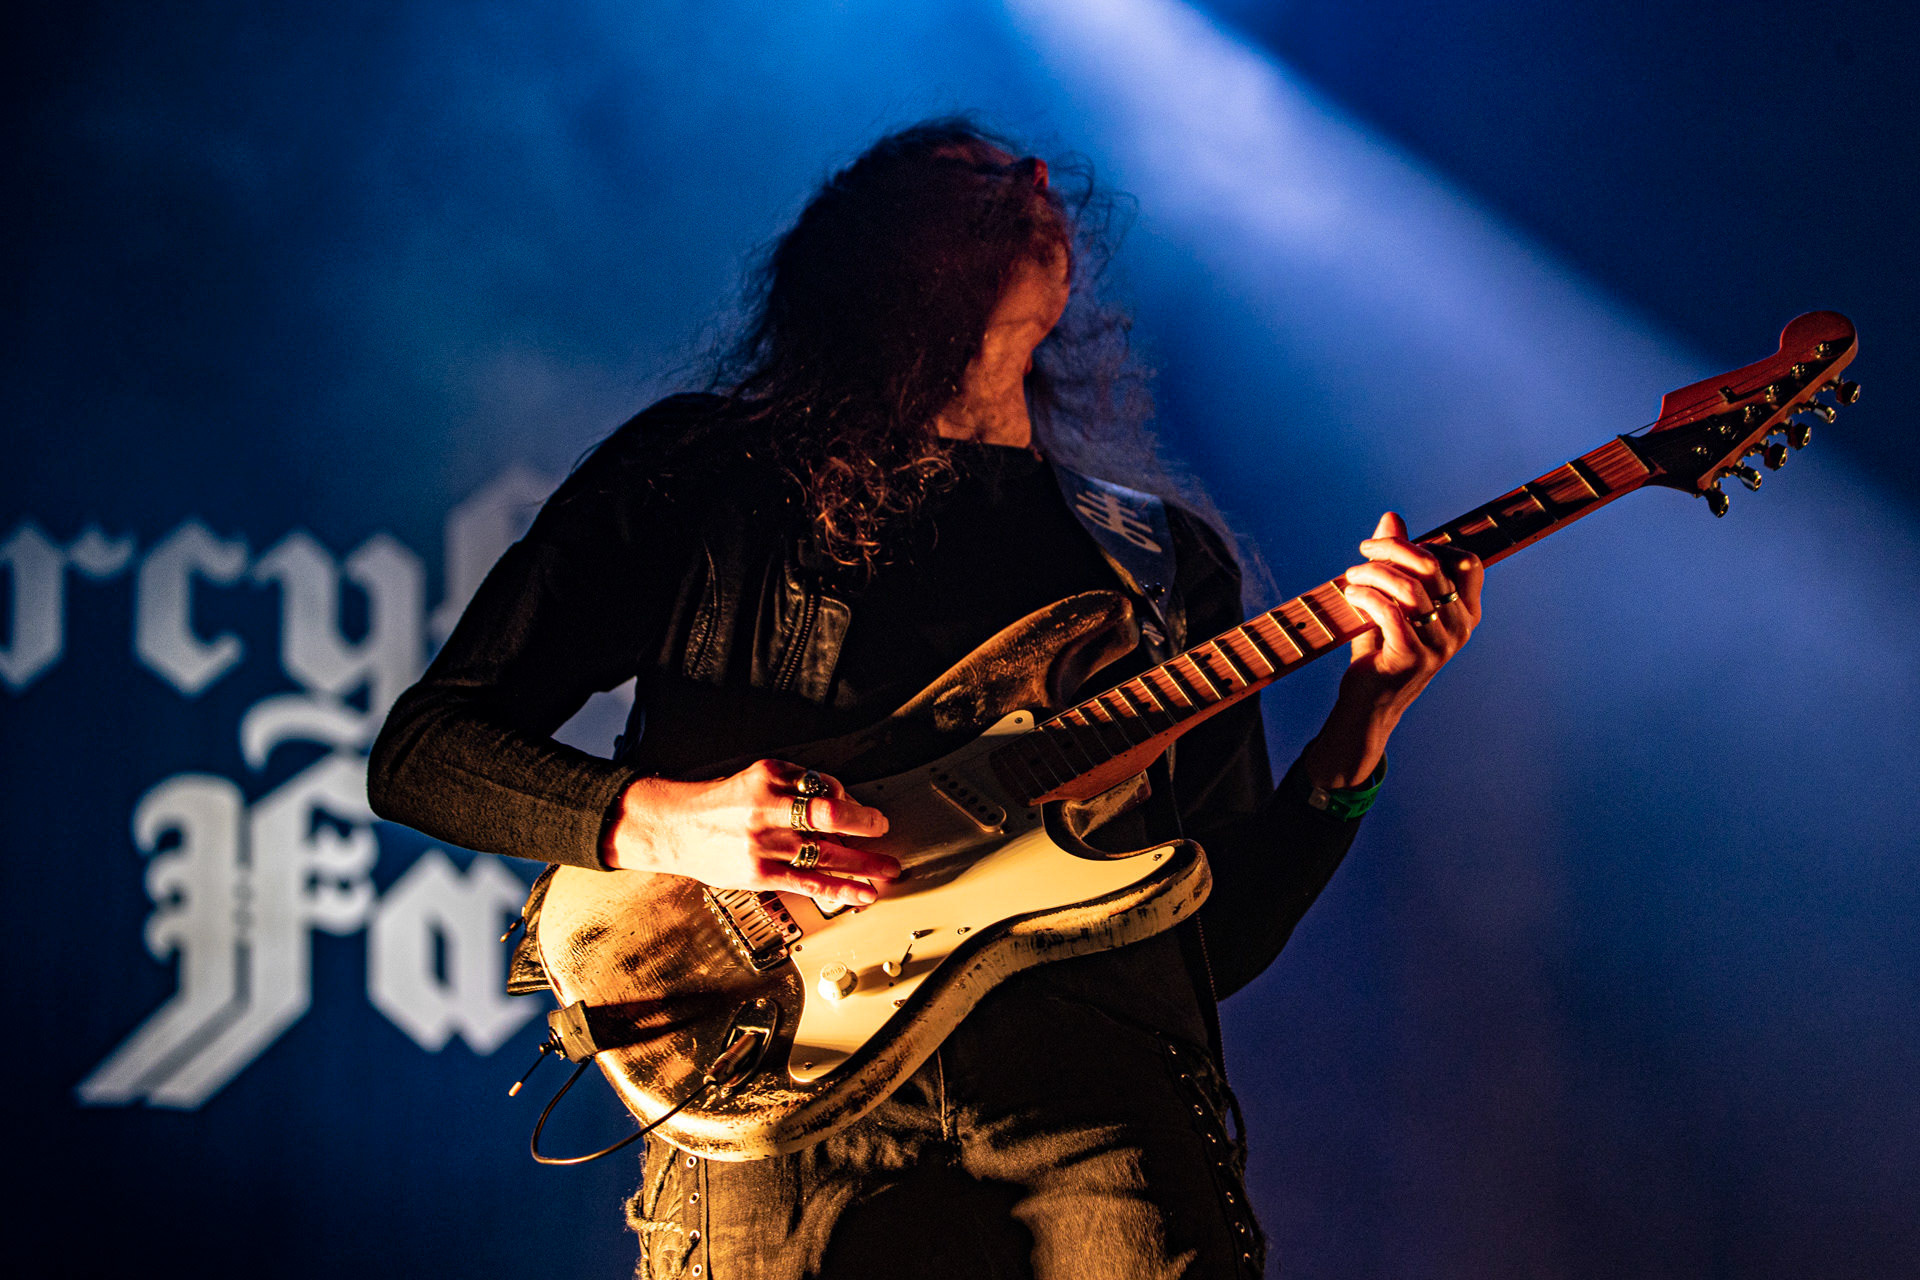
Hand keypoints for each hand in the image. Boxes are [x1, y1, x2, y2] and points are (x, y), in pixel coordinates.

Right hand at [602, 759, 896, 906]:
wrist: (677, 828)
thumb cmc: (723, 802)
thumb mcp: (759, 775)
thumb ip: (799, 783)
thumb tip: (843, 800)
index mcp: (769, 781)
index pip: (823, 790)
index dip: (853, 805)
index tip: (871, 814)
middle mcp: (767, 812)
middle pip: (827, 819)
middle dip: (864, 829)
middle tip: (885, 834)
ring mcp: (764, 846)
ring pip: (823, 856)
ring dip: (862, 865)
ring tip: (886, 870)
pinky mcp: (760, 874)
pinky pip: (807, 883)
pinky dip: (839, 889)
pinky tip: (860, 893)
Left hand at [1300, 512, 1483, 788]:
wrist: (1368, 704)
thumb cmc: (1381, 648)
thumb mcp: (1391, 600)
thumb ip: (1395, 560)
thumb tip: (1391, 516)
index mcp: (1466, 612)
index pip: (1468, 561)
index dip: (1430, 545)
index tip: (1393, 548)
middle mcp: (1461, 628)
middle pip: (1432, 566)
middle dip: (1392, 549)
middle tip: (1363, 551)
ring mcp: (1441, 645)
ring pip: (1409, 587)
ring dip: (1373, 572)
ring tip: (1351, 575)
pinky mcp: (1413, 658)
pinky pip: (1390, 612)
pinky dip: (1366, 595)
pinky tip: (1350, 594)